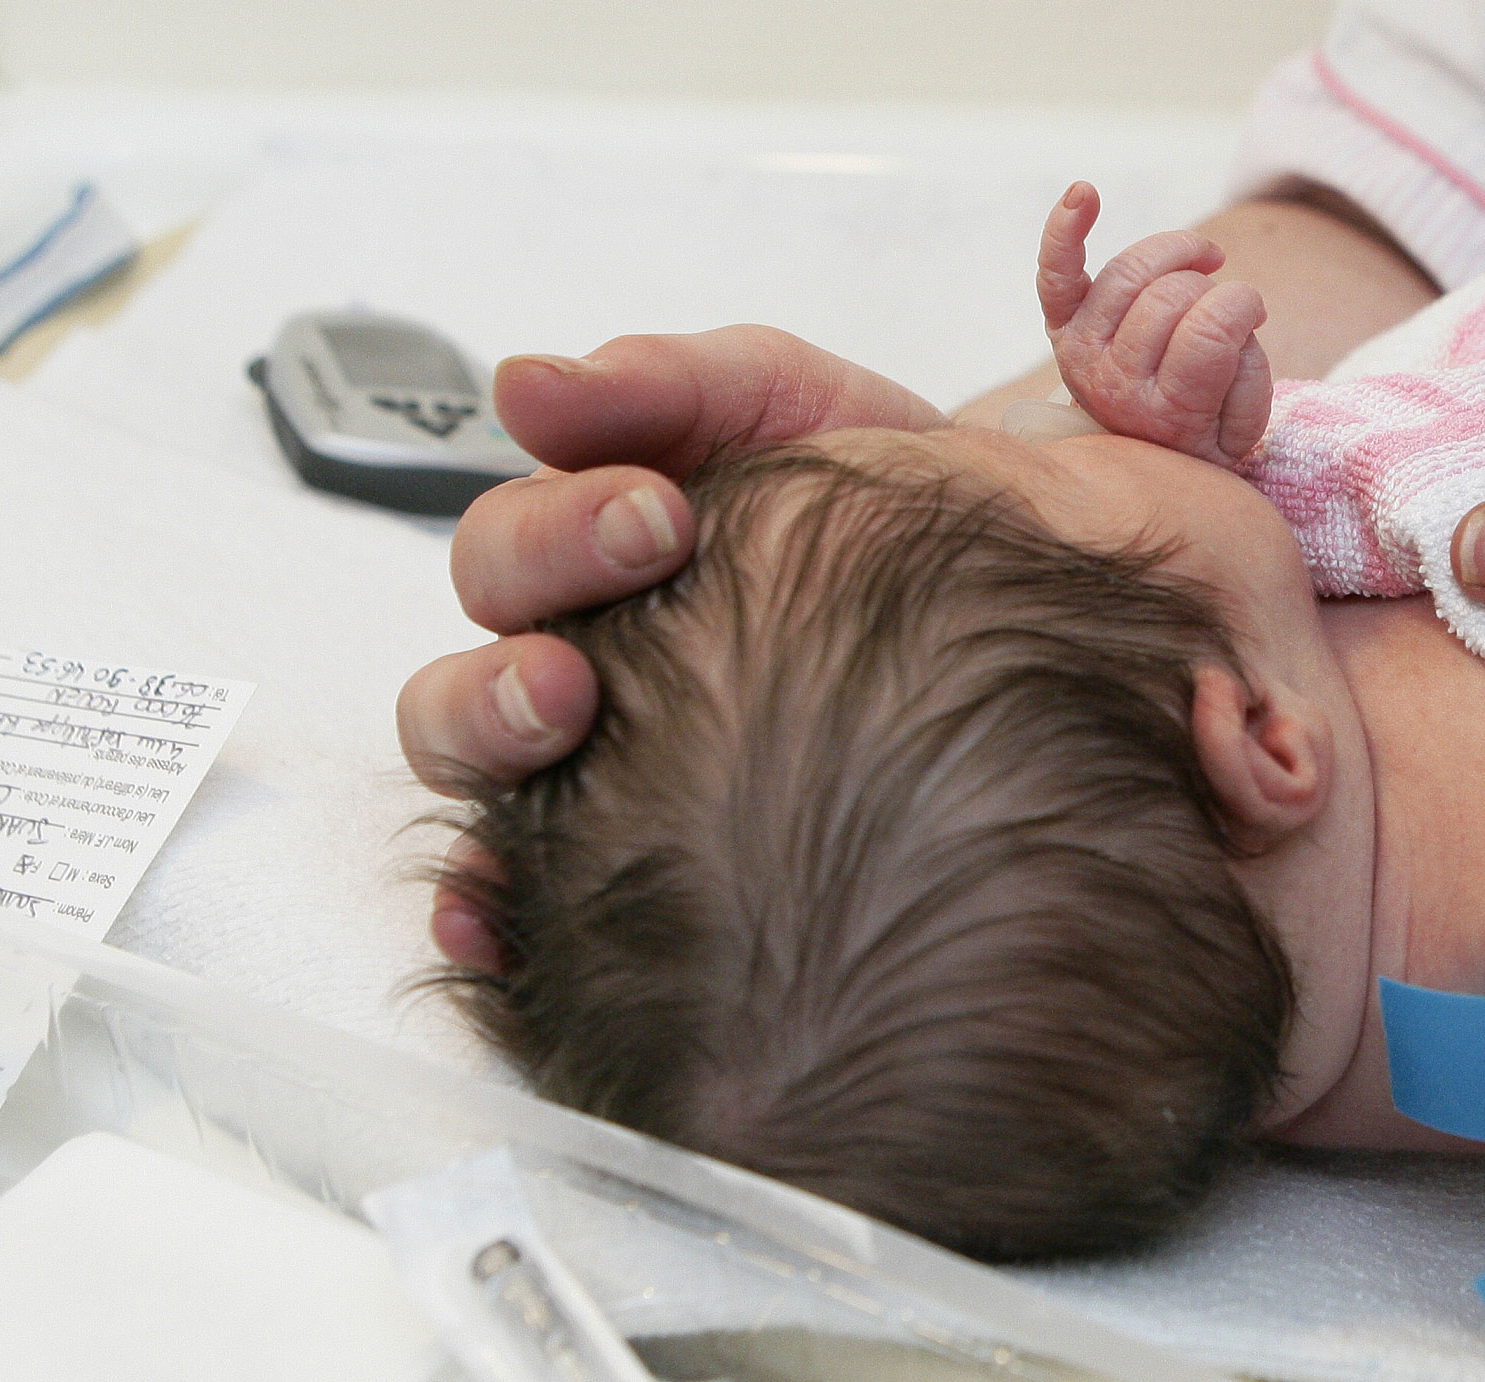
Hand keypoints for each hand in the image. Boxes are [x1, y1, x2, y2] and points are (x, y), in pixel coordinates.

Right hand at [396, 325, 947, 967]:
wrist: (1013, 578)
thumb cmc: (885, 499)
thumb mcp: (791, 404)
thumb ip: (671, 382)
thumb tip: (527, 386)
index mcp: (592, 551)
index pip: (513, 547)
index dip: (560, 529)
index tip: (662, 515)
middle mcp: (575, 654)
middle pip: (471, 659)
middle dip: (521, 648)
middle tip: (611, 627)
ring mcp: (595, 756)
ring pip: (474, 760)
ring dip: (487, 738)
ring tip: (559, 719)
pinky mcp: (623, 843)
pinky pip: (521, 891)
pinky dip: (483, 905)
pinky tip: (489, 920)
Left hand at [1038, 181, 1272, 464]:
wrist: (1146, 449)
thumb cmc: (1204, 427)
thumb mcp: (1241, 426)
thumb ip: (1248, 374)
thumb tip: (1235, 309)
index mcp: (1165, 413)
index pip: (1208, 331)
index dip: (1241, 306)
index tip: (1254, 313)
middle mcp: (1112, 382)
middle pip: (1169, 295)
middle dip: (1211, 287)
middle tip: (1225, 305)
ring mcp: (1082, 348)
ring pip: (1132, 270)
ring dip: (1179, 252)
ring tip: (1204, 261)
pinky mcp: (1063, 322)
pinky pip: (1058, 270)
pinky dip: (1067, 228)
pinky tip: (1085, 193)